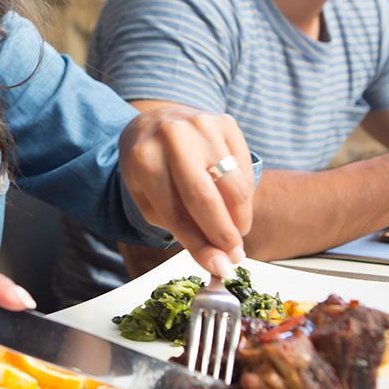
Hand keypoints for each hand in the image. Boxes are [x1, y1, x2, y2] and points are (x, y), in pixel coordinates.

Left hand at [118, 105, 254, 277]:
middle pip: (207, 198)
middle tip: (235, 257)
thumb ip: (180, 227)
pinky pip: (245, 168)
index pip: (176, 213)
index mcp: (144, 159)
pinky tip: (234, 204)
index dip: (200, 245)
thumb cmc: (150, 166)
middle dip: (225, 235)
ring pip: (234, 185)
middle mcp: (174, 137)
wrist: (154, 121)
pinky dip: (244, 194)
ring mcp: (203, 125)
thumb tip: (218, 260)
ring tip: (236, 234)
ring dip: (240, 218)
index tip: (219, 268)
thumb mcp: (148, 197)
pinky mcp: (225, 122)